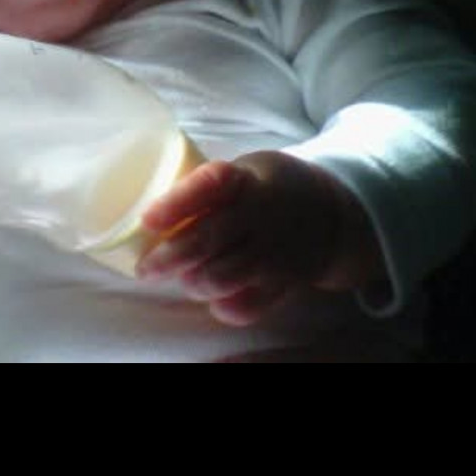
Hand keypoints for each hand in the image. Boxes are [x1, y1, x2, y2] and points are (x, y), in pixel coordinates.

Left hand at [136, 152, 345, 327]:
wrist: (329, 213)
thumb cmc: (268, 188)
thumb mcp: (244, 169)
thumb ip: (206, 188)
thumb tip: (148, 214)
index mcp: (246, 180)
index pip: (209, 186)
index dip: (176, 204)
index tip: (147, 220)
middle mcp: (260, 215)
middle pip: (206, 240)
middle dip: (168, 258)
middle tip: (146, 269)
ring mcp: (274, 251)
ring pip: (221, 277)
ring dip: (194, 282)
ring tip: (186, 278)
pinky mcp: (285, 281)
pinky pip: (248, 305)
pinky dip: (225, 306)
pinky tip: (217, 298)